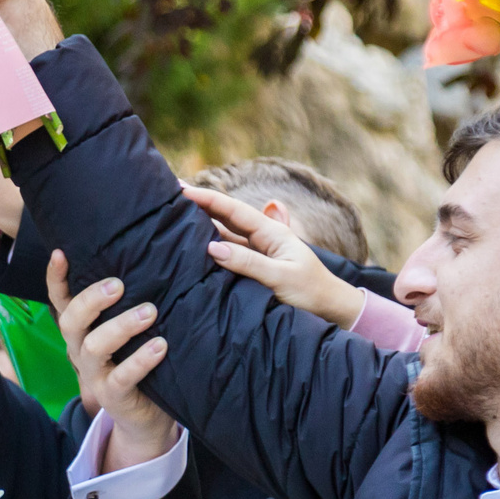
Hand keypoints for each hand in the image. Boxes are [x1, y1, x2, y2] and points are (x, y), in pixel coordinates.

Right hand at [47, 250, 176, 467]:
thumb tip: (151, 256)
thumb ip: (130, 302)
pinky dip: (140, 360)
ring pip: (94, 347)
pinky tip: (160, 346)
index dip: (55, 278)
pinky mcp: (112, 396)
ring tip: (149, 312)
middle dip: (91, 300)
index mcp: (82, 330)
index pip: (61, 301)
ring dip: (121, 327)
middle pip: (71, 321)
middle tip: (118, 285)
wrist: (145, 416)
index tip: (61, 253)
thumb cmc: (140, 361)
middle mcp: (81, 350)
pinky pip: (120, 377)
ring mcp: (94, 375)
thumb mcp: (129, 330)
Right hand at [183, 185, 367, 328]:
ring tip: (174, 220)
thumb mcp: (281, 277)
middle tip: (170, 197)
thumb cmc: (310, 291)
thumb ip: (248, 263)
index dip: (207, 198)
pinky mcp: (252, 268)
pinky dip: (208, 249)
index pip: (233, 210)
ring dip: (201, 228)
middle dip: (200, 205)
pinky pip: (226, 255)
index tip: (182, 190)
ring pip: (223, 236)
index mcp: (271, 232)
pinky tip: (192, 248)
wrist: (329, 308)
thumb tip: (213, 247)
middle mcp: (261, 238)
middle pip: (225, 218)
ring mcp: (257, 252)